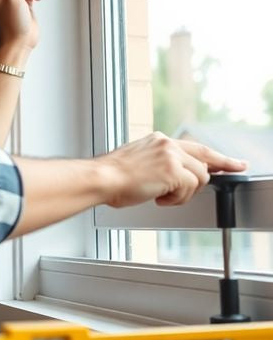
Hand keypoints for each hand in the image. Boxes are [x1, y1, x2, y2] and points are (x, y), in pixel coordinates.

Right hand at [98, 132, 247, 207]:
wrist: (101, 178)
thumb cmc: (112, 177)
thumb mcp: (138, 163)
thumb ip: (158, 164)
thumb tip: (175, 178)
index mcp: (157, 140)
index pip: (193, 147)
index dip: (216, 156)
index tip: (232, 161)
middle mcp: (166, 143)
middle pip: (204, 159)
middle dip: (220, 167)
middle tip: (237, 167)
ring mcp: (170, 155)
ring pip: (199, 177)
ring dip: (184, 192)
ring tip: (162, 196)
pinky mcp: (173, 170)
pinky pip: (189, 189)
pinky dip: (176, 199)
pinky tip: (158, 198)